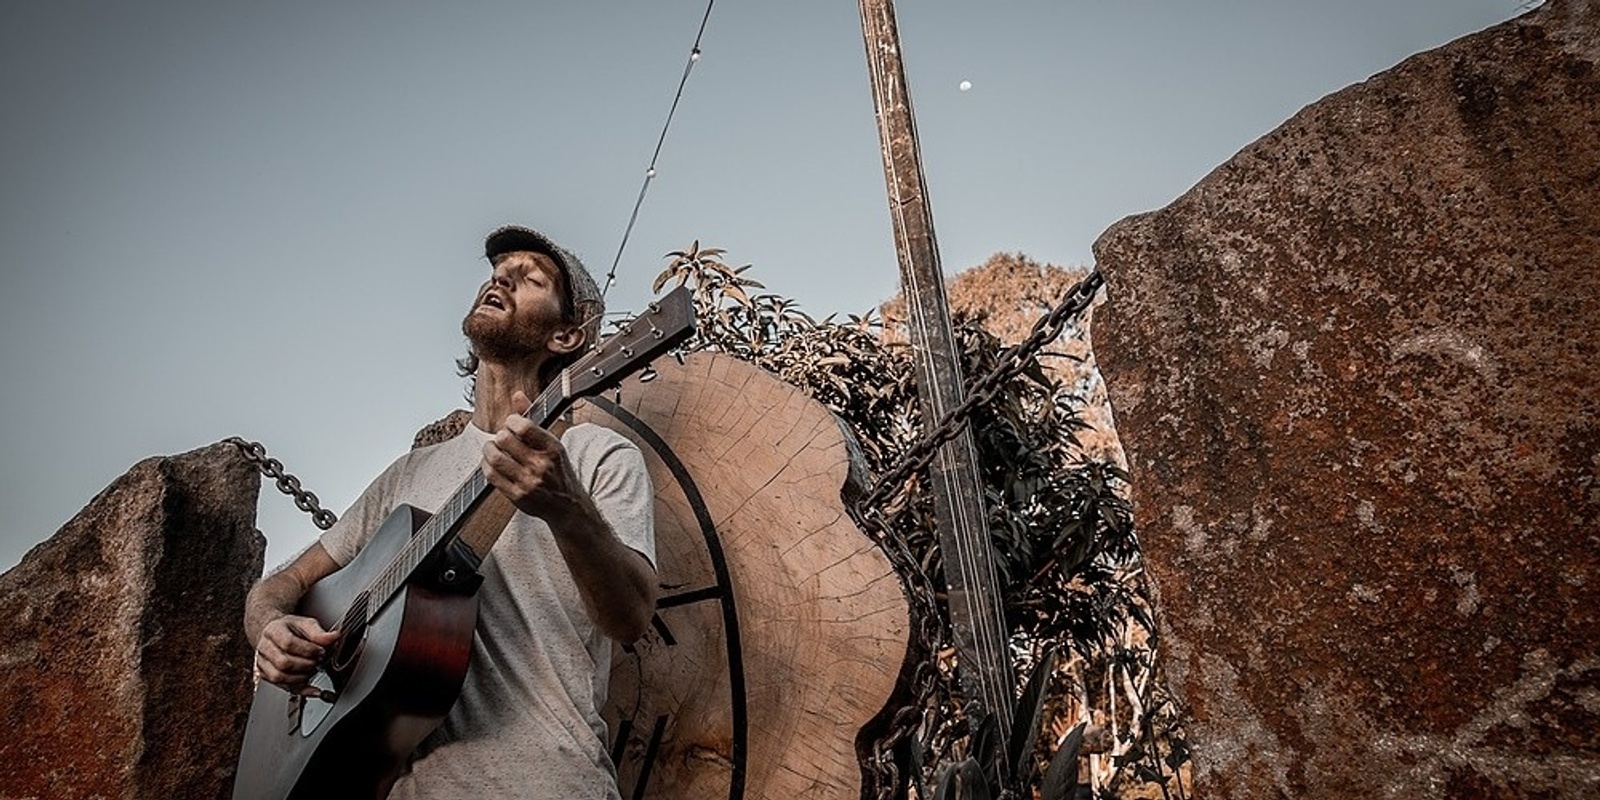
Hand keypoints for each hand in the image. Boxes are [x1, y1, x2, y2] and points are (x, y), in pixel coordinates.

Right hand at [254, 614, 339, 696]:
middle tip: (318, 660)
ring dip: (301, 677)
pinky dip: (301, 690)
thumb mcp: (305, 624)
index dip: (308, 650)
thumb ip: (319, 632)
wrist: (276, 633)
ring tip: (313, 669)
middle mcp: (264, 647)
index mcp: (273, 631)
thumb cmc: (290, 629)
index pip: (288, 643)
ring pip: (279, 677)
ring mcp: (262, 663)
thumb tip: (334, 637)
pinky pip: (283, 687)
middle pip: (283, 662)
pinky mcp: (266, 676)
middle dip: (306, 664)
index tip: (321, 651)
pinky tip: (314, 689)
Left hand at [482, 390, 586, 522]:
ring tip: (493, 449)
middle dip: (499, 436)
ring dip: (489, 449)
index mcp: (552, 448)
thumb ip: (532, 419)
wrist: (568, 507)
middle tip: (501, 438)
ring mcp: (528, 481)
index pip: (523, 426)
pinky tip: (491, 463)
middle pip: (504, 439)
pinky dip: (486, 465)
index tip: (511, 423)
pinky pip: (491, 475)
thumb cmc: (558, 472)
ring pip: (494, 457)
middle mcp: (541, 465)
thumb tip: (517, 395)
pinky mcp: (517, 496)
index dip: (511, 421)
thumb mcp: (552, 443)